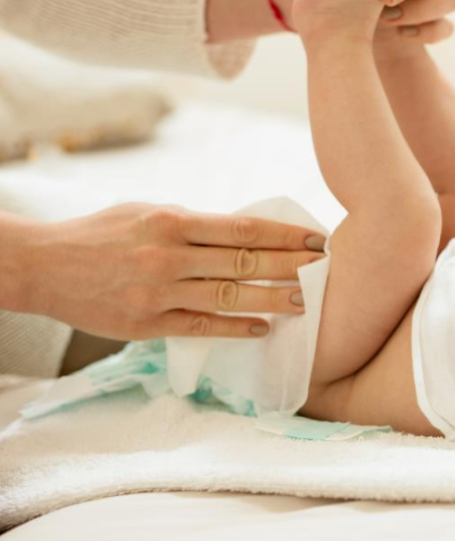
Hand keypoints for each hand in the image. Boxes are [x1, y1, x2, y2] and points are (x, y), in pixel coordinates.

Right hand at [22, 203, 326, 341]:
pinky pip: (201, 327)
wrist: (43, 267)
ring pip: (228, 297)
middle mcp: (168, 257)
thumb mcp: (147, 213)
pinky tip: (263, 327)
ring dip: (273, 300)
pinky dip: (235, 327)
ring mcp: (158, 293)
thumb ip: (194, 225)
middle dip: (290, 266)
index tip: (316, 238)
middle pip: (243, 263)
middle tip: (326, 268)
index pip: (242, 229)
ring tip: (307, 301)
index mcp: (171, 222)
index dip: (284, 235)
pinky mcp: (147, 324)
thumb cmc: (103, 234)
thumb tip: (246, 234)